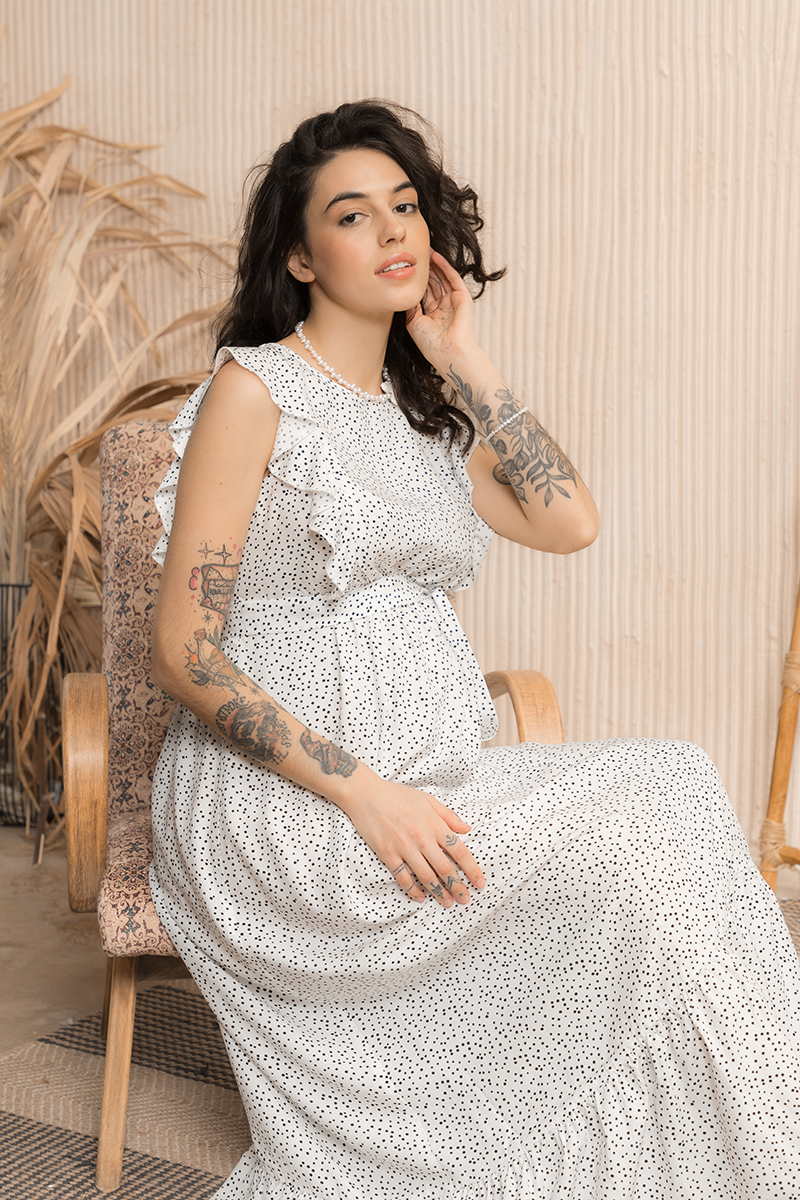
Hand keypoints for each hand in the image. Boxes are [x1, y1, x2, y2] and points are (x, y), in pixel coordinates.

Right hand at [339, 777, 485, 906]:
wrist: (366, 794)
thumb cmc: (397, 795)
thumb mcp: (427, 800)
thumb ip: (448, 816)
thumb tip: (466, 829)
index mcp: (434, 824)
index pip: (459, 851)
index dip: (471, 869)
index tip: (479, 882)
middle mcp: (422, 837)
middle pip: (445, 868)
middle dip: (457, 887)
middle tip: (465, 899)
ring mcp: (404, 847)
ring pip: (426, 876)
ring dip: (438, 892)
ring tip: (447, 902)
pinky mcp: (387, 853)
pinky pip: (402, 877)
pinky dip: (412, 889)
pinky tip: (420, 896)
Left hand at [405, 250, 477, 371]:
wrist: (449, 352)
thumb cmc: (431, 344)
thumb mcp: (414, 322)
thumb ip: (411, 305)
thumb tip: (407, 291)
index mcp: (432, 315)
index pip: (424, 292)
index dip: (416, 280)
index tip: (407, 267)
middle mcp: (443, 307)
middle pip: (433, 283)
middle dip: (425, 269)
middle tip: (415, 252)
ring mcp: (453, 302)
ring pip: (442, 278)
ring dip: (434, 264)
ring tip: (424, 250)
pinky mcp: (462, 298)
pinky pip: (453, 278)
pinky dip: (444, 267)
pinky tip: (435, 256)